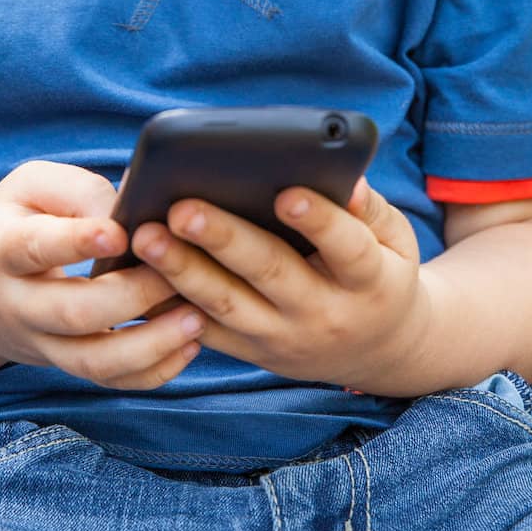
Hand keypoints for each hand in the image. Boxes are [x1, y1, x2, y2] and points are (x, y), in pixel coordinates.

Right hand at [0, 160, 208, 389]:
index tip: (120, 233)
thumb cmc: (15, 223)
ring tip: (196, 318)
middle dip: (131, 296)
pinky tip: (188, 344)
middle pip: (73, 312)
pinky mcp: (67, 365)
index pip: (35, 248)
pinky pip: (110, 381)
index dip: (77, 242)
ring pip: (93, 360)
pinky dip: (153, 371)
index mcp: (2, 249)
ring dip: (150, 344)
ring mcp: (41, 344)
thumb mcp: (29, 188)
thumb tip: (131, 213)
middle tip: (177, 273)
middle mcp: (17, 304)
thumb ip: (77, 192)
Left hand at [131, 176, 431, 393]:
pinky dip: (167, 302)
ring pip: (226, 305)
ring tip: (146, 235)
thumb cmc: (380, 273)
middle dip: (223, 240)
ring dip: (181, 270)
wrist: (378, 351)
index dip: (319, 221)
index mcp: (371, 282)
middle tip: (182, 208)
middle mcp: (324, 315)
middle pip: (270, 273)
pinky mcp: (249, 350)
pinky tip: (136, 272)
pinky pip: (202, 328)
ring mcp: (281, 338)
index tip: (286, 193)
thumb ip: (370, 209)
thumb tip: (345, 179)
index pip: (347, 248)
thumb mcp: (395, 240)